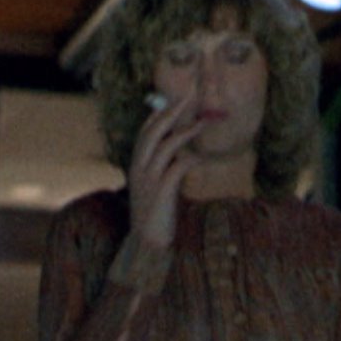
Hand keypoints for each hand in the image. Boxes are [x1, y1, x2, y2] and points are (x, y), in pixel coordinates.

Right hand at [128, 89, 206, 249]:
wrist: (146, 244)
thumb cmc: (155, 215)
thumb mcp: (156, 187)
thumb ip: (163, 168)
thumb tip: (180, 152)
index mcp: (136, 165)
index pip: (145, 131)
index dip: (159, 113)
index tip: (175, 99)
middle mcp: (138, 168)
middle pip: (153, 131)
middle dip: (171, 111)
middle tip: (190, 96)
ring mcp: (148, 180)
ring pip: (165, 146)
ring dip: (186, 131)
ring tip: (204, 121)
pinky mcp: (161, 192)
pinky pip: (178, 168)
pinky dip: (191, 159)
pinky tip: (202, 156)